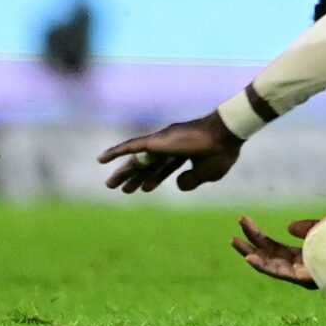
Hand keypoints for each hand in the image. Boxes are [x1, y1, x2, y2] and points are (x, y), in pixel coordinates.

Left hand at [99, 112, 241, 192]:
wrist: (225, 136)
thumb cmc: (221, 154)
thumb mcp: (207, 174)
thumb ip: (191, 181)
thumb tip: (177, 185)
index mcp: (186, 152)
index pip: (166, 167)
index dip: (155, 178)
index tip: (145, 189)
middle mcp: (172, 145)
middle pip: (149, 164)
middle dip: (136, 177)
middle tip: (122, 189)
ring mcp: (163, 142)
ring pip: (138, 159)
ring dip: (125, 172)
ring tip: (111, 185)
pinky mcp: (156, 141)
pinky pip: (130, 147)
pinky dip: (115, 152)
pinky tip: (101, 160)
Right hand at [231, 217, 317, 288]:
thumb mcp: (321, 229)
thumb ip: (305, 227)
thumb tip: (287, 227)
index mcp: (300, 255)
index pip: (271, 245)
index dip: (256, 234)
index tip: (243, 220)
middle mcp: (296, 265)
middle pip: (266, 253)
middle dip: (249, 242)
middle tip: (234, 230)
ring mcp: (298, 273)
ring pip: (267, 263)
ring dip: (249, 253)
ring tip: (234, 241)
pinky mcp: (302, 278)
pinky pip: (278, 272)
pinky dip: (262, 265)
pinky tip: (249, 257)